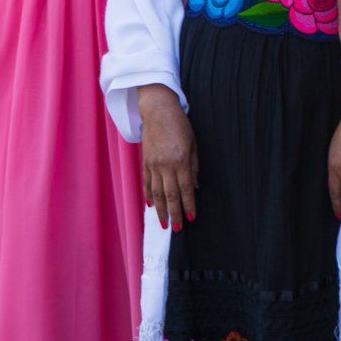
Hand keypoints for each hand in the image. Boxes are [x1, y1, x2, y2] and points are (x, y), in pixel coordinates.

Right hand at [139, 85, 197, 229]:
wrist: (158, 110)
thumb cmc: (180, 125)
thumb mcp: (193, 144)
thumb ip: (194, 166)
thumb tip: (195, 187)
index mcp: (180, 161)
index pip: (186, 189)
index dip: (189, 205)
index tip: (192, 218)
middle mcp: (166, 165)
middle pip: (170, 195)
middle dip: (175, 213)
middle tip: (177, 229)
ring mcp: (153, 165)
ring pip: (156, 193)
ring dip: (161, 210)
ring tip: (164, 224)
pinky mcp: (145, 162)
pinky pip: (146, 183)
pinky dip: (148, 196)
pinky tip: (151, 207)